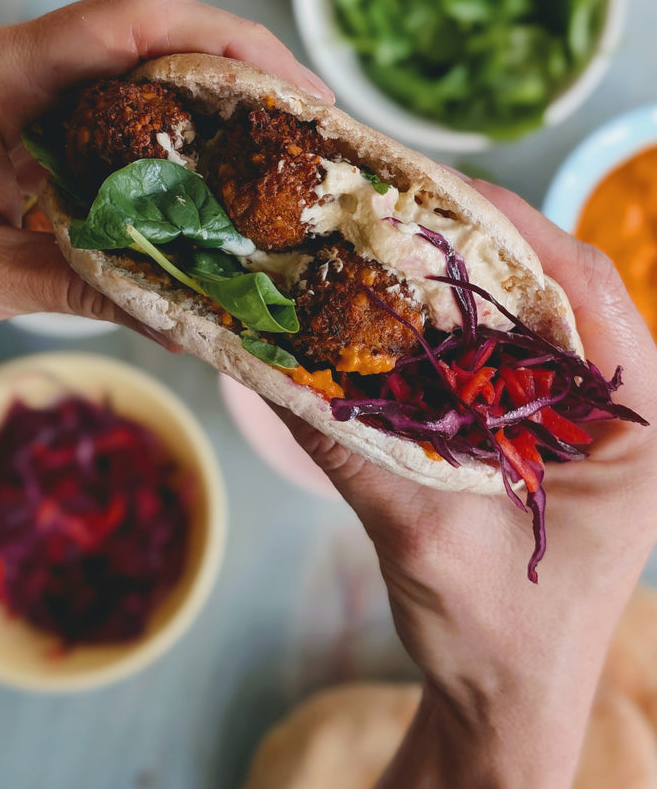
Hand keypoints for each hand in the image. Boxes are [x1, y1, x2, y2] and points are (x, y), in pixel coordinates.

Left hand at [0, 0, 333, 336]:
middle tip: (312, 127)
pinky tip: (220, 168)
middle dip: (248, 69)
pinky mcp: (41, 115)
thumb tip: (184, 323)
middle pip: (158, 28)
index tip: (294, 93)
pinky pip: (128, 101)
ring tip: (286, 146)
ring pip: (149, 61)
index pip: (131, 19)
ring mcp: (33, 83)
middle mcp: (22, 62)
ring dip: (224, 96)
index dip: (227, 43)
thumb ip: (75, 287)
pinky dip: (185, 128)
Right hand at [281, 184, 656, 788]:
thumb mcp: (423, 539)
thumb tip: (272, 367)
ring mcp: (580, 419)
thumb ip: (352, 450)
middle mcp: (619, 411)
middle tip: (402, 207)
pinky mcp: (540, 430)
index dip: (521, 233)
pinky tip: (400, 314)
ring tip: (395, 243)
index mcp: (636, 431)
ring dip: (464, 281)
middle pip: (559, 292)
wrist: (504, 699)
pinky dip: (451, 328)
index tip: (444, 193)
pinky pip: (501, 354)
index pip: (592, 296)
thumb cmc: (495, 640)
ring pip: (528, 316)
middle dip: (483, 244)